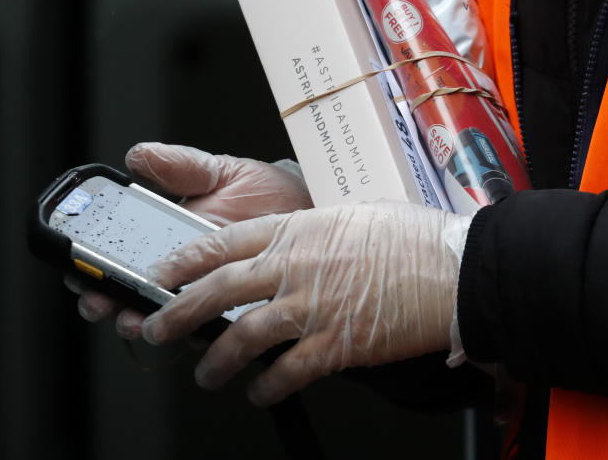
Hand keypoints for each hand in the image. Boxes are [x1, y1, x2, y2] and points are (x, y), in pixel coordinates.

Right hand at [69, 142, 313, 336]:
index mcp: (173, 239)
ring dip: (142, 323)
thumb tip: (137, 155)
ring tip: (137, 319)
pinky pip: (212, 334)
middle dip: (108, 301)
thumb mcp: (225, 172)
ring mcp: (209, 298)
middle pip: (131, 295)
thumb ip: (182, 167)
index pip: (119, 258)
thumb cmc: (273, 193)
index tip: (80, 270)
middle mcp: (186, 274)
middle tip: (102, 300)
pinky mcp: (239, 316)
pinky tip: (189, 330)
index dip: (92, 268)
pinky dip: (195, 335)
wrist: (318, 214)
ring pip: (165, 320)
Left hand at [139, 202, 471, 405]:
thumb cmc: (412, 237)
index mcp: (298, 229)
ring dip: (217, 360)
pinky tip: (259, 393)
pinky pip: (287, 371)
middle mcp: (297, 266)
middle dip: (178, 313)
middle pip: (219, 290)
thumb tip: (293, 244)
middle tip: (155, 329)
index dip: (184, 261)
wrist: (452, 268)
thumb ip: (313, 231)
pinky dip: (267, 387)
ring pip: (244, 336)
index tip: (162, 273)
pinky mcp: (336, 344)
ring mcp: (314, 306)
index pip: (223, 243)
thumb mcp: (352, 215)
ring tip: (204, 374)